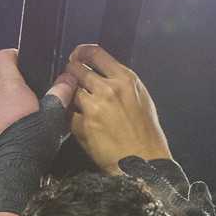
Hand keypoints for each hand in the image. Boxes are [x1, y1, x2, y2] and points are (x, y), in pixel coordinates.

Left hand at [0, 49, 76, 182]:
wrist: (9, 174)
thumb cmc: (29, 146)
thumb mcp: (52, 117)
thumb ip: (60, 93)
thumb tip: (69, 79)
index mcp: (6, 86)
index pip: (3, 57)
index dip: (12, 57)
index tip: (19, 62)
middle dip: (4, 85)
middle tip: (19, 99)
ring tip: (4, 116)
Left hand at [66, 44, 170, 173]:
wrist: (144, 163)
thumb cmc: (146, 132)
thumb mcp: (141, 98)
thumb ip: (121, 83)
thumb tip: (102, 74)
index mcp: (125, 79)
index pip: (95, 53)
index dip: (81, 52)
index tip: (76, 55)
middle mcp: (108, 89)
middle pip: (76, 69)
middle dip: (71, 73)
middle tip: (70, 79)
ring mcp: (93, 107)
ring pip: (70, 91)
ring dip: (71, 97)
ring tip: (81, 107)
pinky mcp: (82, 126)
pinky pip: (68, 114)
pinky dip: (72, 117)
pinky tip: (83, 123)